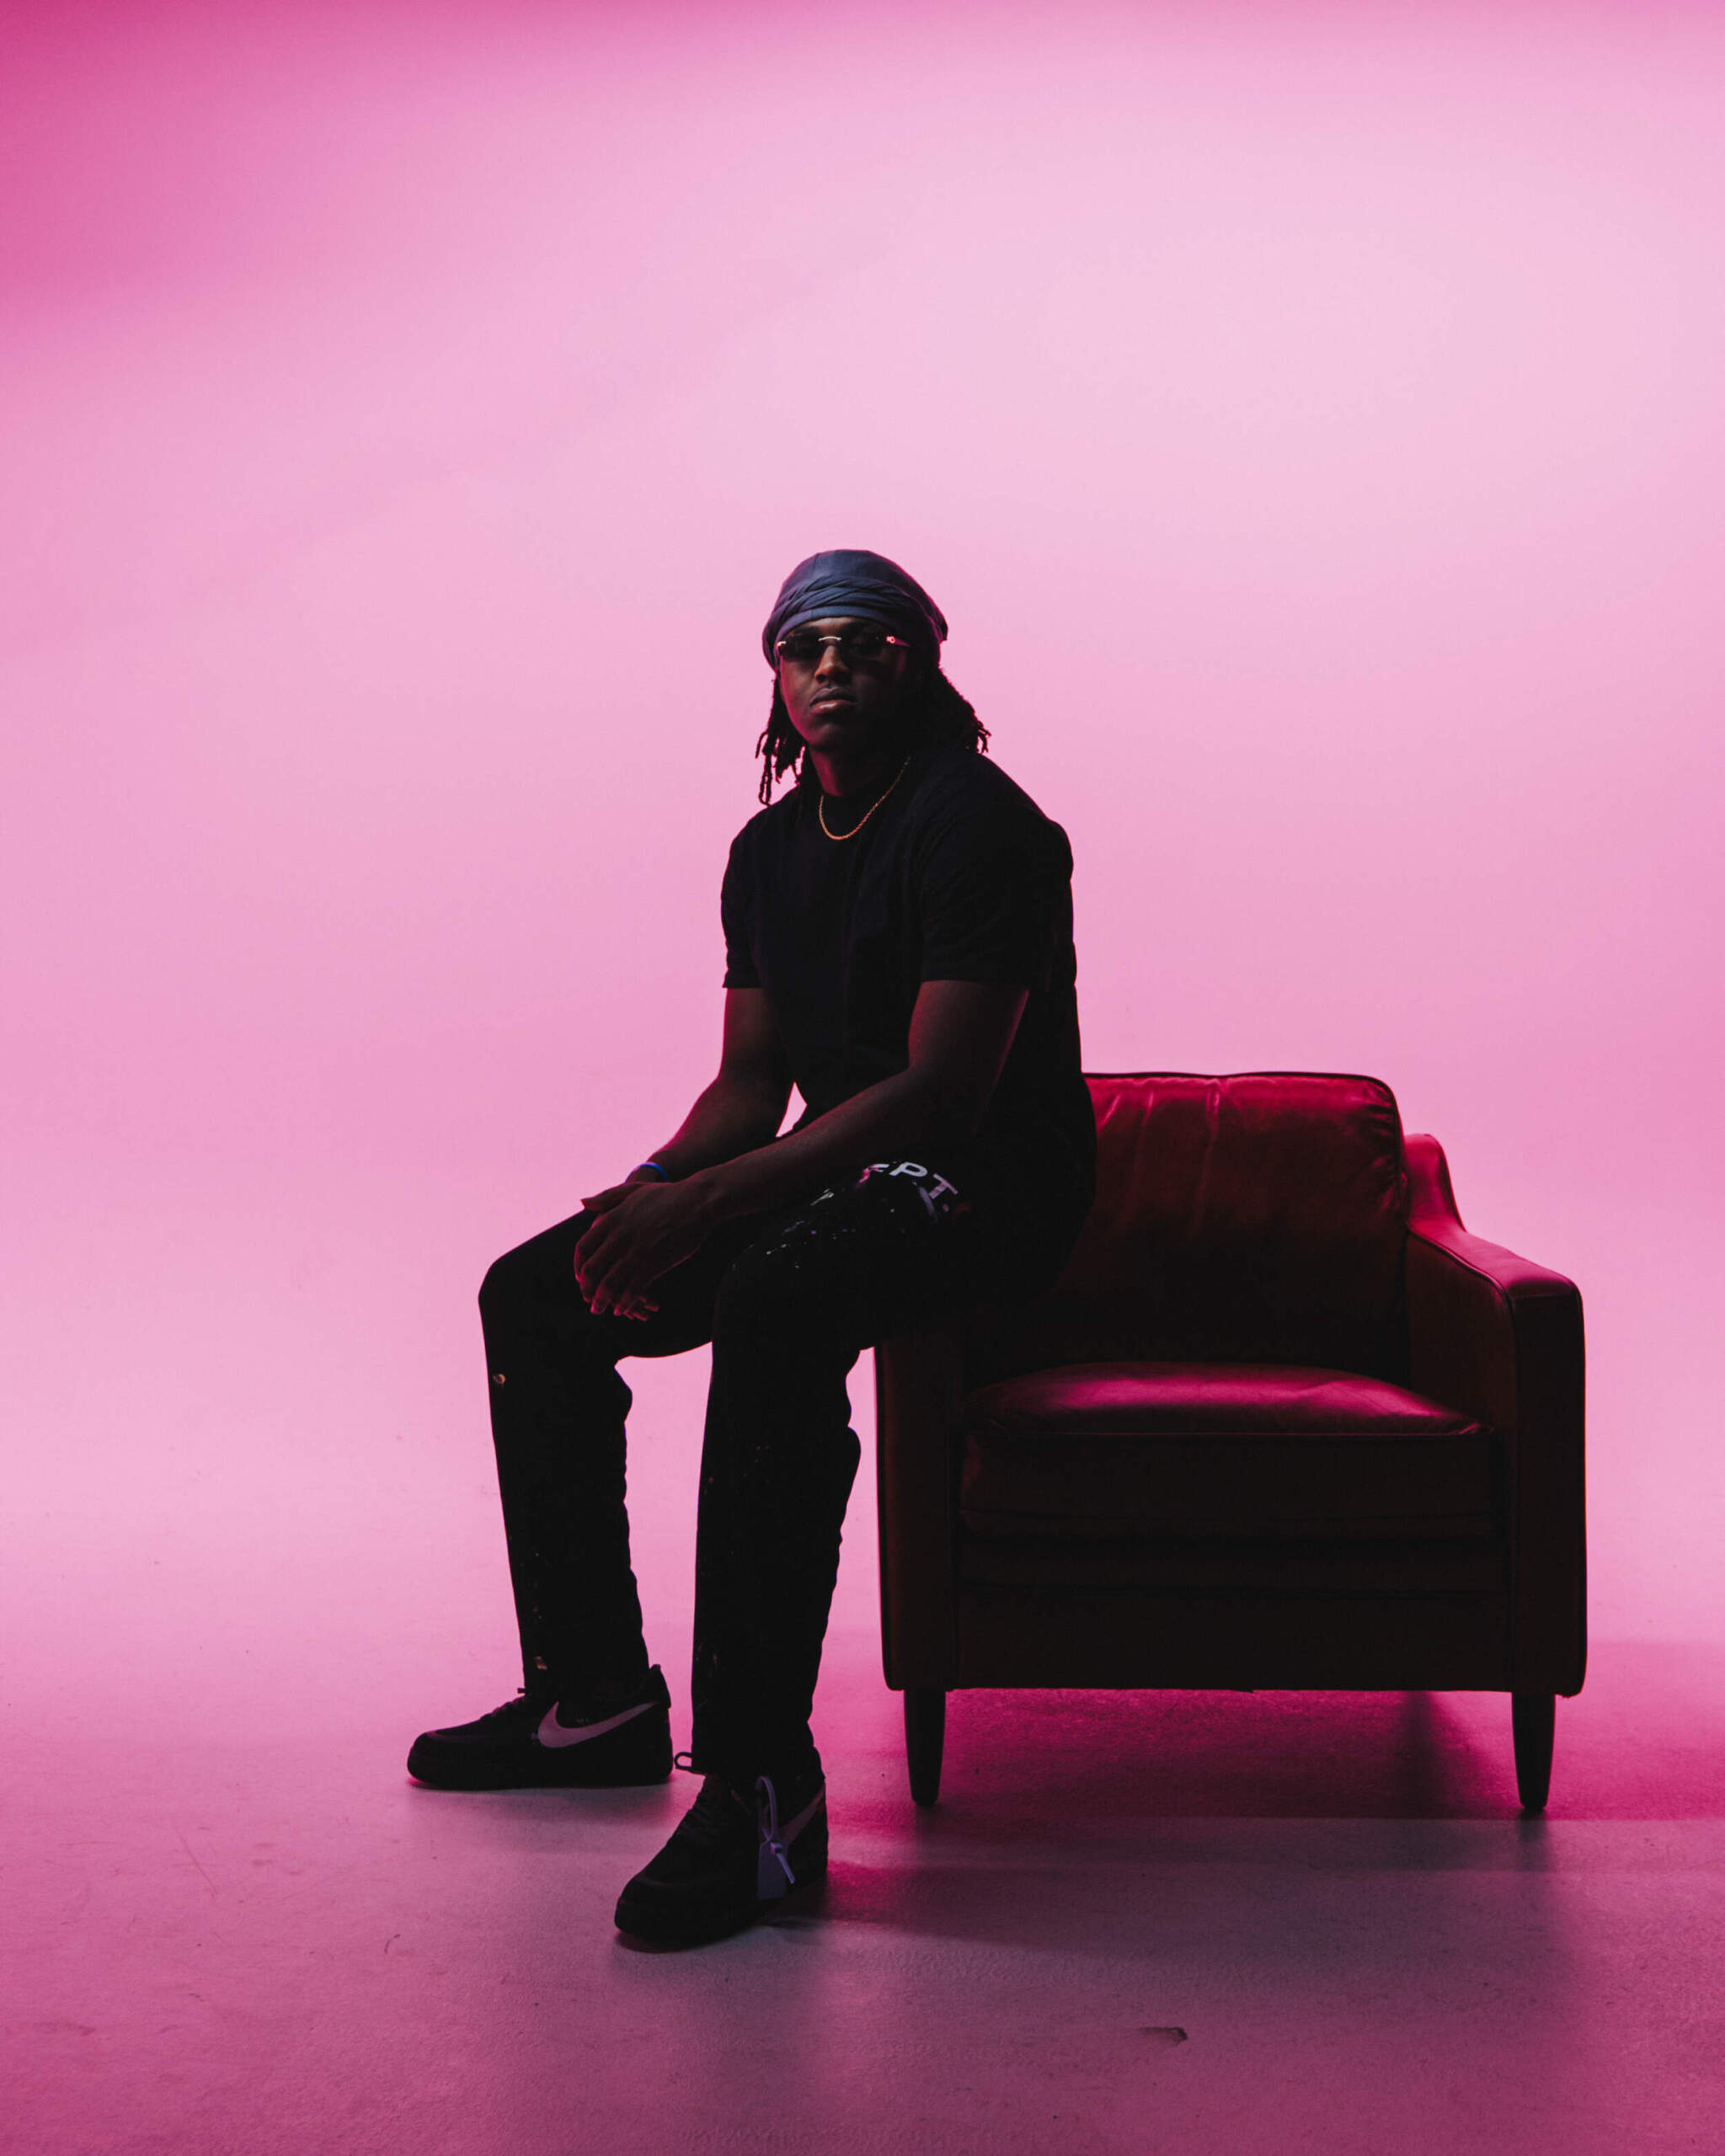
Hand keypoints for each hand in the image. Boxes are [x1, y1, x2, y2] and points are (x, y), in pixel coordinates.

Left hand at [575, 1178, 711, 1319]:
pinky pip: (632, 1290)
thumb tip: (583, 1203)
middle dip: (587, 1288)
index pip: (583, 1248)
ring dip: (601, 1300)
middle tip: (587, 1299)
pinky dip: (625, 1302)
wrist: (697, 1202)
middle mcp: (619, 1237)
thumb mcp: (632, 1190)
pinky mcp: (653, 1264)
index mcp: (611, 1219)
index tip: (581, 1276)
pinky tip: (622, 1309)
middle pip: (592, 1269)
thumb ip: (606, 1197)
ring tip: (599, 1310)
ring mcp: (636, 1252)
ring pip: (609, 1283)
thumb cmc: (667, 1195)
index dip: (579, 1265)